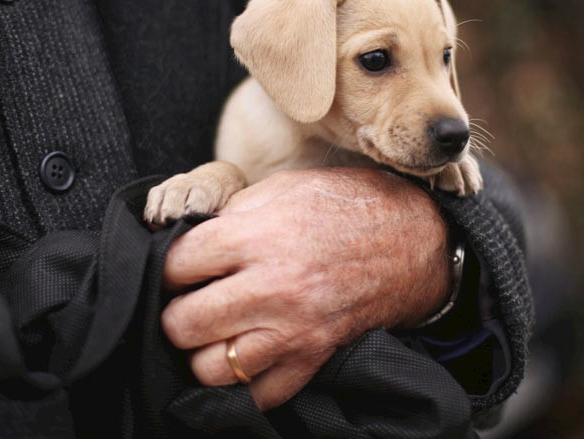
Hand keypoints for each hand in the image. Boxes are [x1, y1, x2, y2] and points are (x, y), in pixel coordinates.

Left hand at [161, 167, 451, 409]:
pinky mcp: (313, 358)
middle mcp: (272, 288)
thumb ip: (232, 215)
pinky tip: (247, 355)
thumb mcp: (284, 188)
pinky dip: (245, 382)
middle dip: (177, 312)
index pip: (176, 266)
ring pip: (212, 368)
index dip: (168, 266)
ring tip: (216, 331)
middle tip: (190, 301)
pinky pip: (260, 394)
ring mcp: (293, 330)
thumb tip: (191, 239)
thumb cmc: (346, 206)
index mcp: (259, 238)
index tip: (179, 268)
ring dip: (205, 351)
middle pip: (183, 323)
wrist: (414, 238)